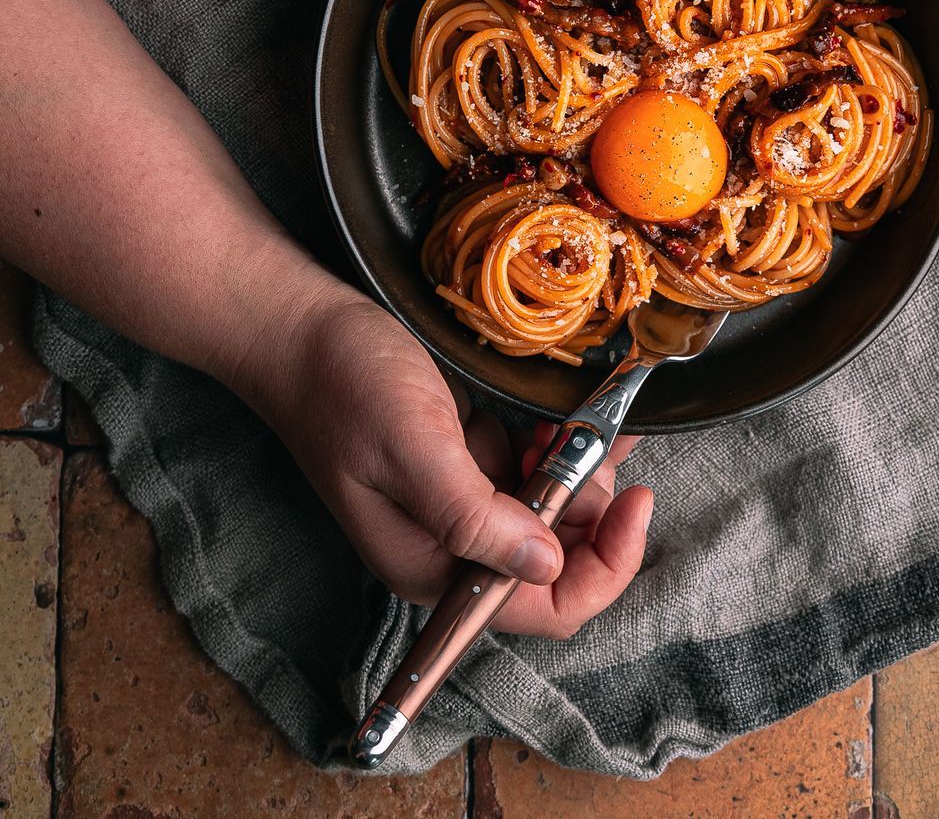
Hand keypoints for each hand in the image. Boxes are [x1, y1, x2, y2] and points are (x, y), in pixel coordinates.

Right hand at [250, 290, 652, 636]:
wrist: (303, 333)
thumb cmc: (344, 387)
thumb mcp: (412, 448)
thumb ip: (475, 515)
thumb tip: (545, 564)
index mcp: (436, 567)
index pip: (546, 606)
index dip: (605, 566)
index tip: (636, 501)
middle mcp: (454, 547)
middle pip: (560, 559)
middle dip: (593, 505)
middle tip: (590, 441)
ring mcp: (462, 503)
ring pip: (553, 511)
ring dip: (577, 469)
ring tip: (570, 421)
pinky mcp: (466, 463)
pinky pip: (533, 471)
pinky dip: (558, 445)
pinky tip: (556, 415)